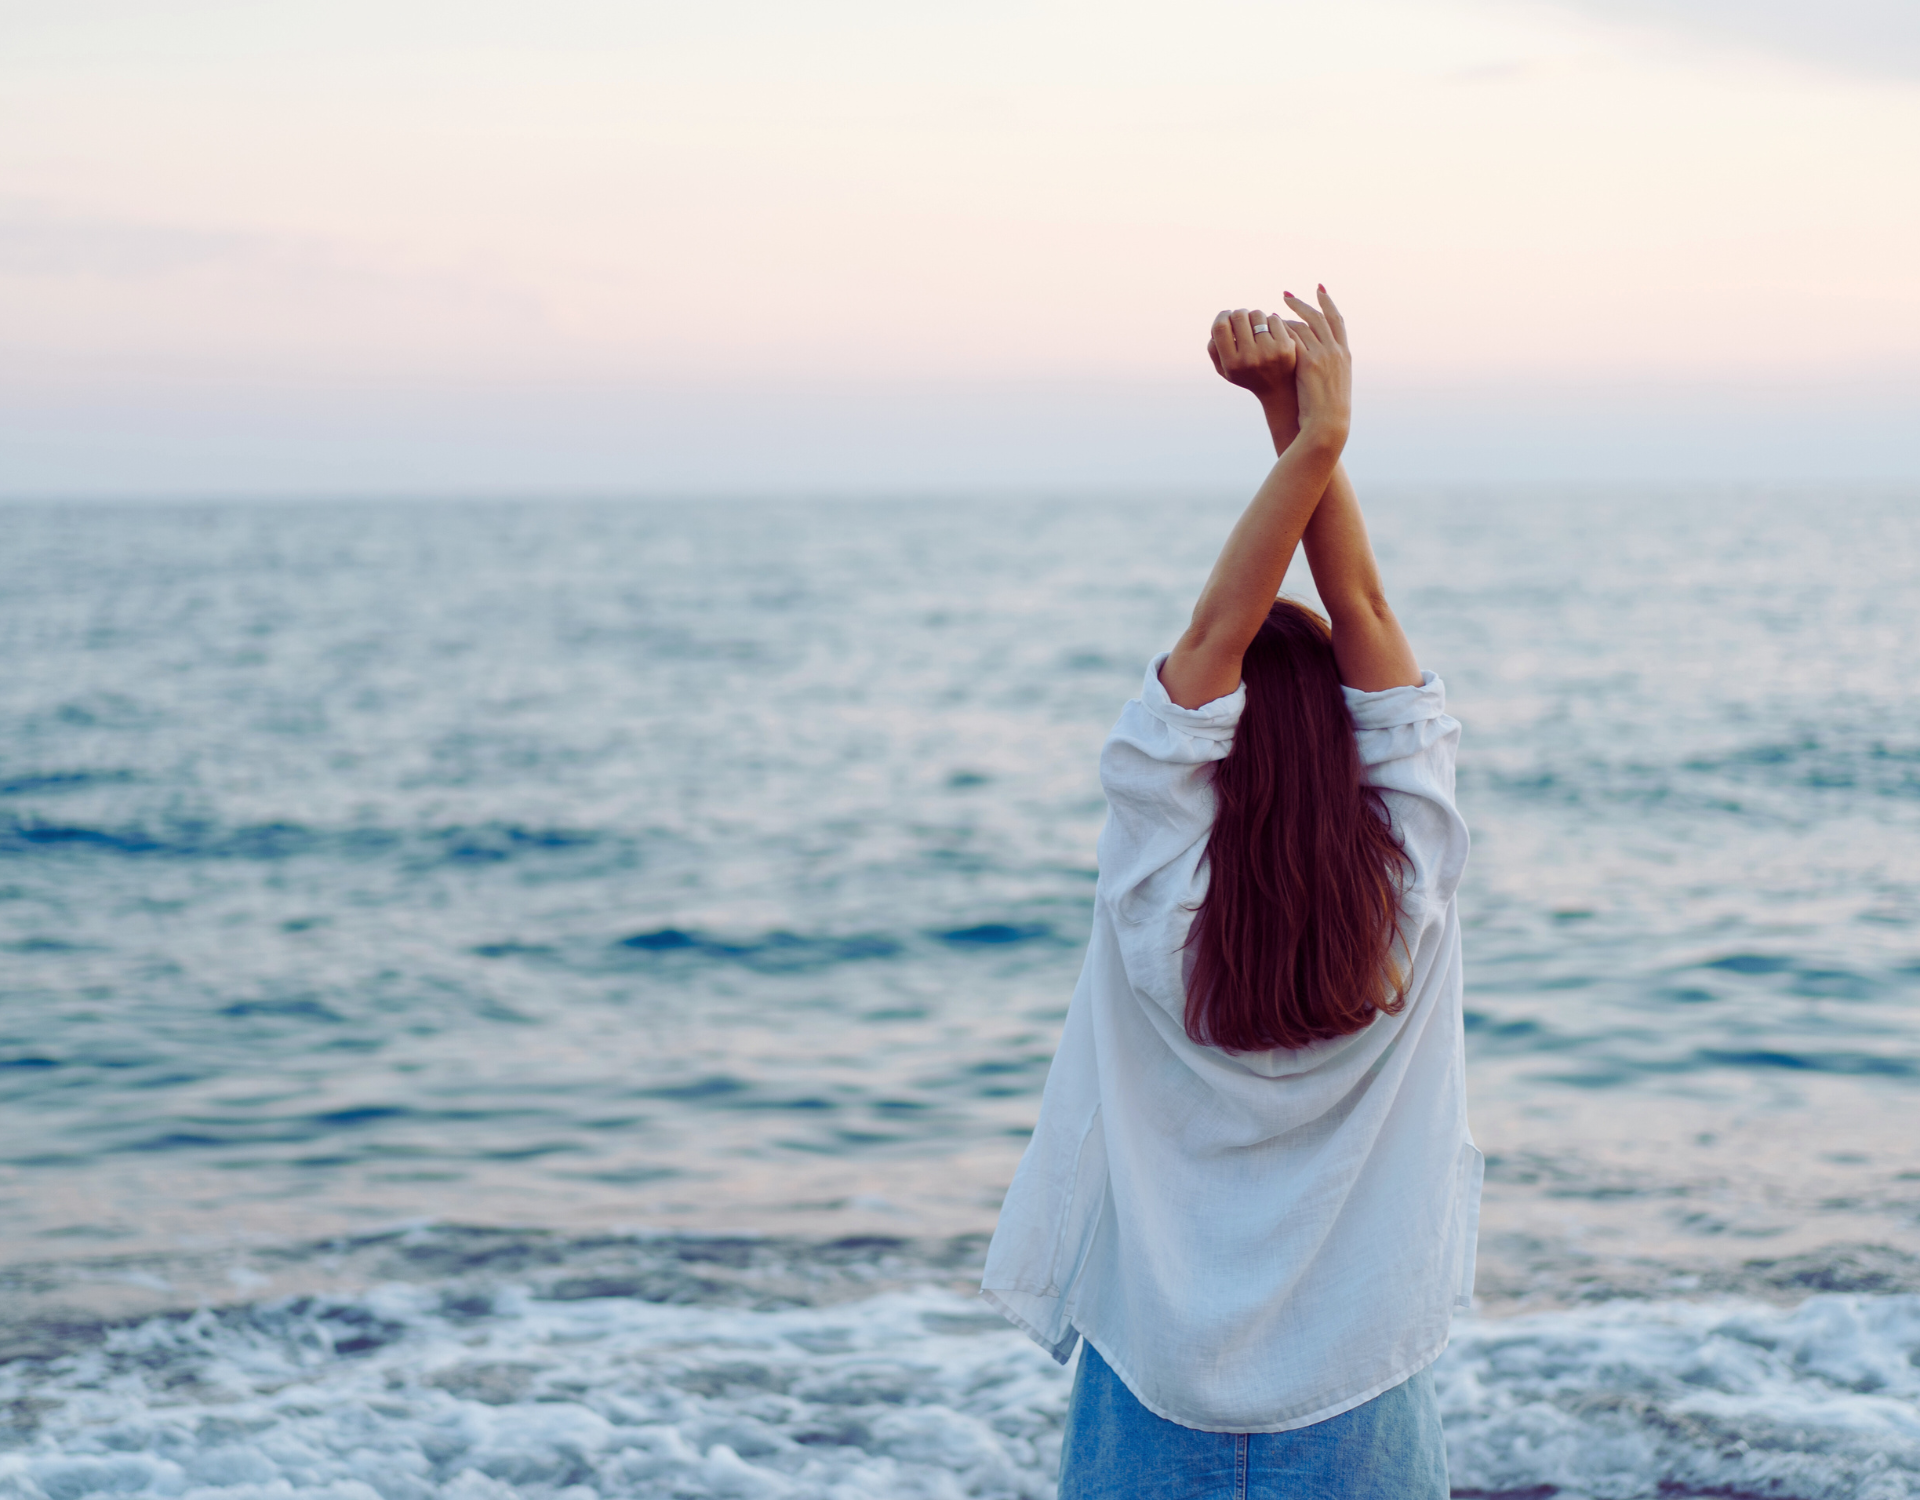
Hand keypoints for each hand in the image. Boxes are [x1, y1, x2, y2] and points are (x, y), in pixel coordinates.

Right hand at [1208, 307, 1295, 416]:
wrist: (1278, 389)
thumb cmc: (1248, 375)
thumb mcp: (1225, 370)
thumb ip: (1214, 350)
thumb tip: (1217, 325)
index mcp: (1231, 364)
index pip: (1221, 327)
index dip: (1222, 316)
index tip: (1227, 315)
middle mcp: (1248, 358)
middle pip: (1239, 316)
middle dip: (1240, 313)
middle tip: (1243, 319)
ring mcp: (1268, 351)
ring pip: (1257, 314)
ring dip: (1255, 316)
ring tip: (1257, 326)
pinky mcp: (1285, 346)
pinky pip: (1273, 319)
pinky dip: (1270, 321)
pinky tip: (1270, 331)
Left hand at [1280, 286, 1350, 449]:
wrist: (1329, 422)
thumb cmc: (1328, 411)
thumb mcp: (1333, 385)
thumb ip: (1326, 369)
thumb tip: (1315, 363)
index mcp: (1345, 354)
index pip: (1337, 320)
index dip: (1328, 303)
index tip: (1319, 290)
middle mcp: (1337, 350)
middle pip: (1320, 316)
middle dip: (1304, 302)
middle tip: (1286, 294)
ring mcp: (1324, 355)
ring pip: (1304, 325)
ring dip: (1288, 316)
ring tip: (1273, 312)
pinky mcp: (1310, 362)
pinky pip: (1294, 339)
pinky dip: (1283, 331)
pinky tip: (1271, 328)